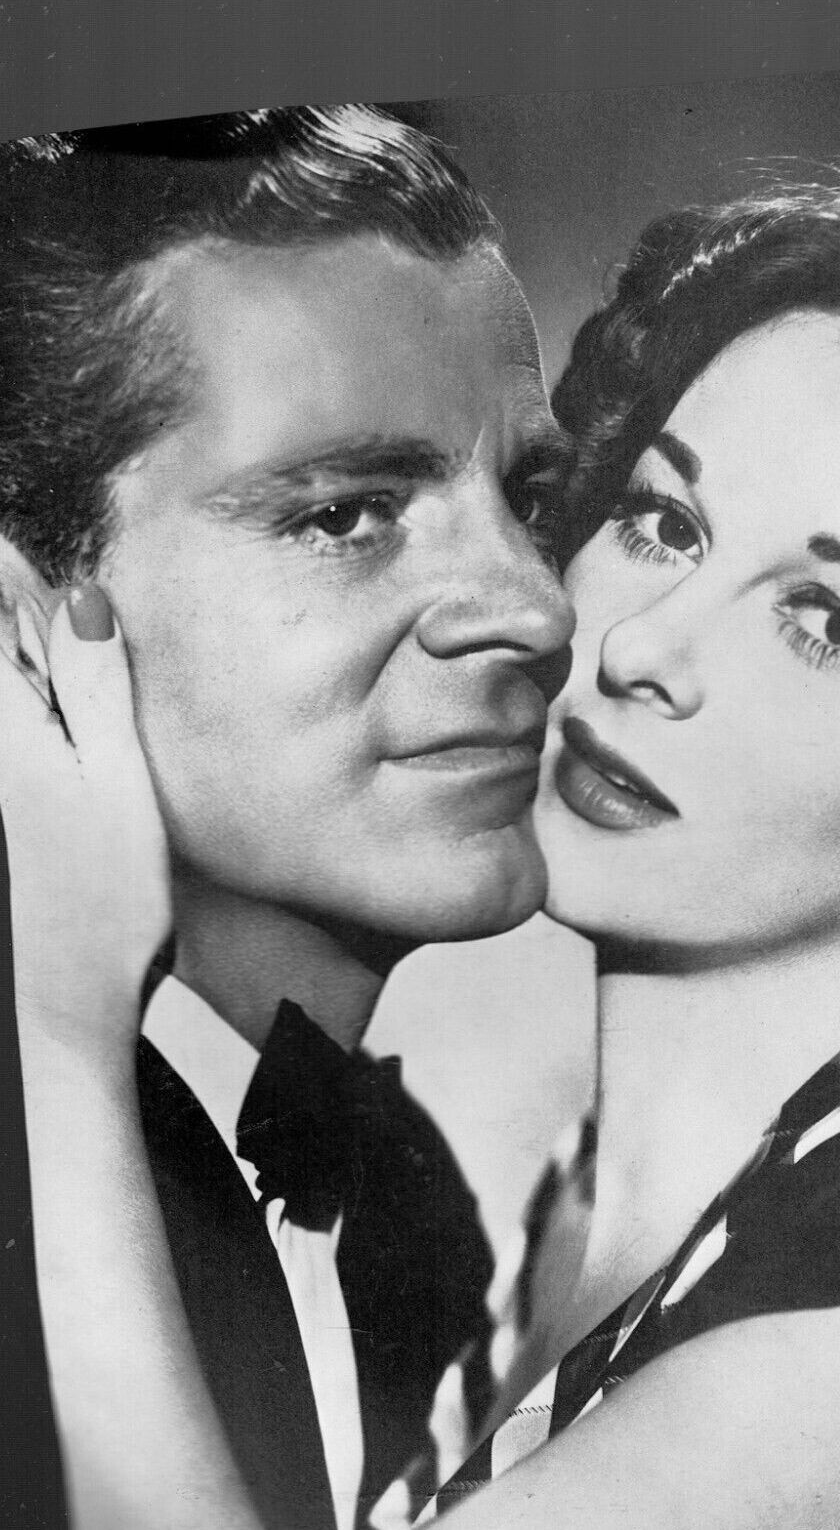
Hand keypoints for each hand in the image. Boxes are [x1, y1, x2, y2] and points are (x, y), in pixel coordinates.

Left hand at [1, 583, 170, 1056]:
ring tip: (52, 669)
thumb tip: (80, 602)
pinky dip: (28, 722)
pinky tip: (51, 742)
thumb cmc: (103, 911)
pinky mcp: (0, 821)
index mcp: (5, 736)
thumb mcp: (119, 790)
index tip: (15, 536)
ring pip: (3, 705)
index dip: (7, 572)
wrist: (55, 1013)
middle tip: (48, 613)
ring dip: (20, 672)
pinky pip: (10, 743)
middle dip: (14, 621)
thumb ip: (95, 692)